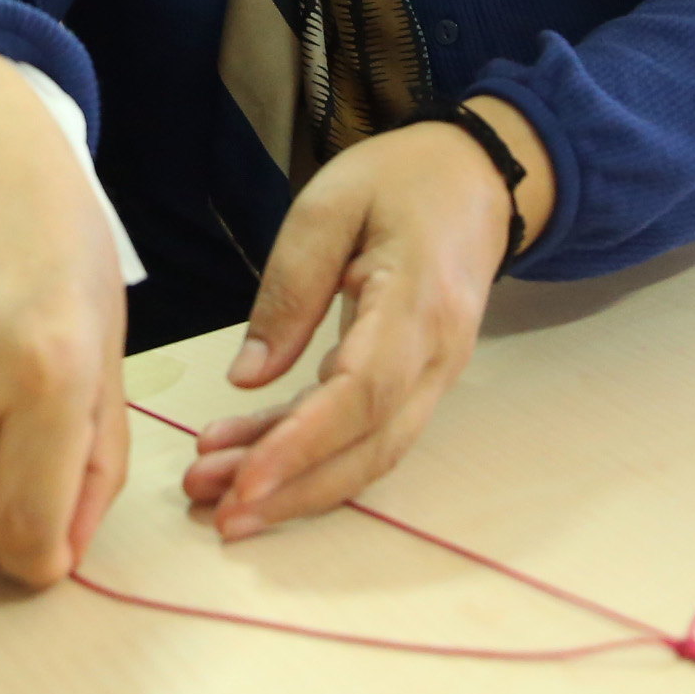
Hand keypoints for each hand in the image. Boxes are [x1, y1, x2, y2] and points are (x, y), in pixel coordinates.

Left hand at [183, 97, 552, 538]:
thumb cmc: (402, 180)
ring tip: (215, 495)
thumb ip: (288, 290)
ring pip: (368, 453)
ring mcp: (434, 377)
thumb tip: (245, 379)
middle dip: (291, 489)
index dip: (301, 444)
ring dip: (295, 485)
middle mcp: (437, 356)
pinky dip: (310, 457)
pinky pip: (367, 434)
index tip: (243, 480)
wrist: (479, 181)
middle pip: (368, 446)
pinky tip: (249, 458)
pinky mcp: (417, 384)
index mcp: (417, 303)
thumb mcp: (328, 206)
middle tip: (216, 512)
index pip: (361, 393)